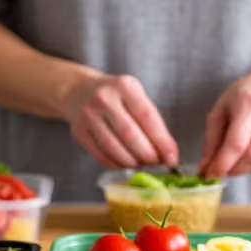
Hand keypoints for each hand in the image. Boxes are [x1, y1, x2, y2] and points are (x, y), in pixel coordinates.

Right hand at [62, 73, 179, 168]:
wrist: (78, 90)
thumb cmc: (114, 95)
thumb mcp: (134, 94)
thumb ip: (150, 119)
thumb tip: (166, 151)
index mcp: (123, 86)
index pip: (147, 117)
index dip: (162, 141)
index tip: (172, 157)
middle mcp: (104, 98)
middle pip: (130, 134)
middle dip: (148, 155)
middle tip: (157, 163)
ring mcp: (88, 115)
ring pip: (114, 148)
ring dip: (133, 162)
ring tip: (142, 164)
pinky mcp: (79, 131)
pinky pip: (101, 155)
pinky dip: (117, 164)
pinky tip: (126, 163)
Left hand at [199, 68, 250, 177]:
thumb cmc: (243, 95)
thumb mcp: (220, 108)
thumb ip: (211, 138)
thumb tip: (205, 166)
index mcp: (248, 105)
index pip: (237, 143)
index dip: (221, 164)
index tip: (208, 174)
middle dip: (232, 169)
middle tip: (218, 169)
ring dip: (242, 169)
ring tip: (231, 161)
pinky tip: (245, 156)